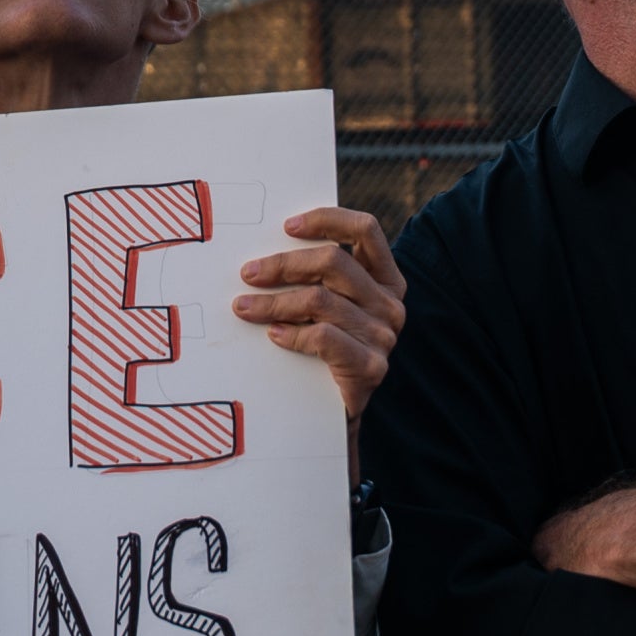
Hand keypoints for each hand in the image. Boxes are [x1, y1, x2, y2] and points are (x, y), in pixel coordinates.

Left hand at [233, 208, 408, 420]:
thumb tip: (266, 251)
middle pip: (334, 262)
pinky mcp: (371, 366)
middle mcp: (390, 303)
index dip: (327, 220)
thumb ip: (315, 277)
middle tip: (248, 273)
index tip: (286, 227)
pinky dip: (290, 333)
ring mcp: (384, 335)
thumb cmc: (323, 351)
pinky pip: (322, 336)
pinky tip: (272, 335)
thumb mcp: (325, 306)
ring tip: (245, 307)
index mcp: (385, 279)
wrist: (335, 415)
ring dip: (273, 302)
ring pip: (320, 300)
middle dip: (283, 264)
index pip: (366, 230)